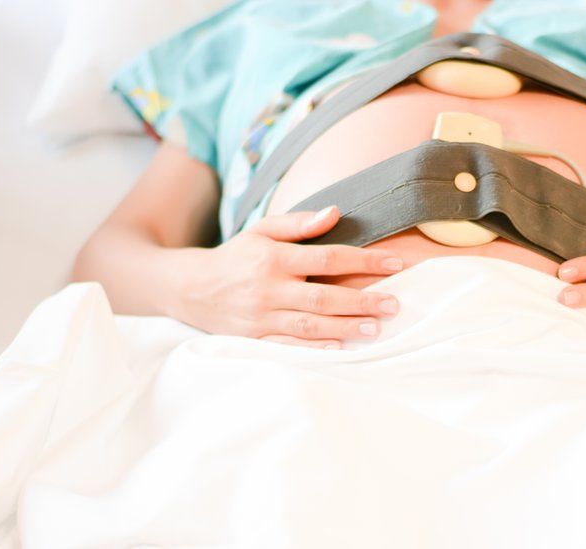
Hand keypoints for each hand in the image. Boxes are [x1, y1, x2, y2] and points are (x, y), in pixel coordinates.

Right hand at [174, 206, 403, 348]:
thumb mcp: (262, 230)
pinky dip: (314, 351)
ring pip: (309, 326)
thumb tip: (335, 213)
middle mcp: (268, 289)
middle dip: (362, 301)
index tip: (396, 263)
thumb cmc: (237, 256)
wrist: (189, 288)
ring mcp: (261, 318)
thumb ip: (298, 224)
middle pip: (323, 297)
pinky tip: (339, 350)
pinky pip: (288, 348)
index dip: (364, 260)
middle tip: (395, 304)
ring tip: (376, 328)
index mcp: (274, 257)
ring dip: (345, 328)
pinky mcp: (255, 340)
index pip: (327, 257)